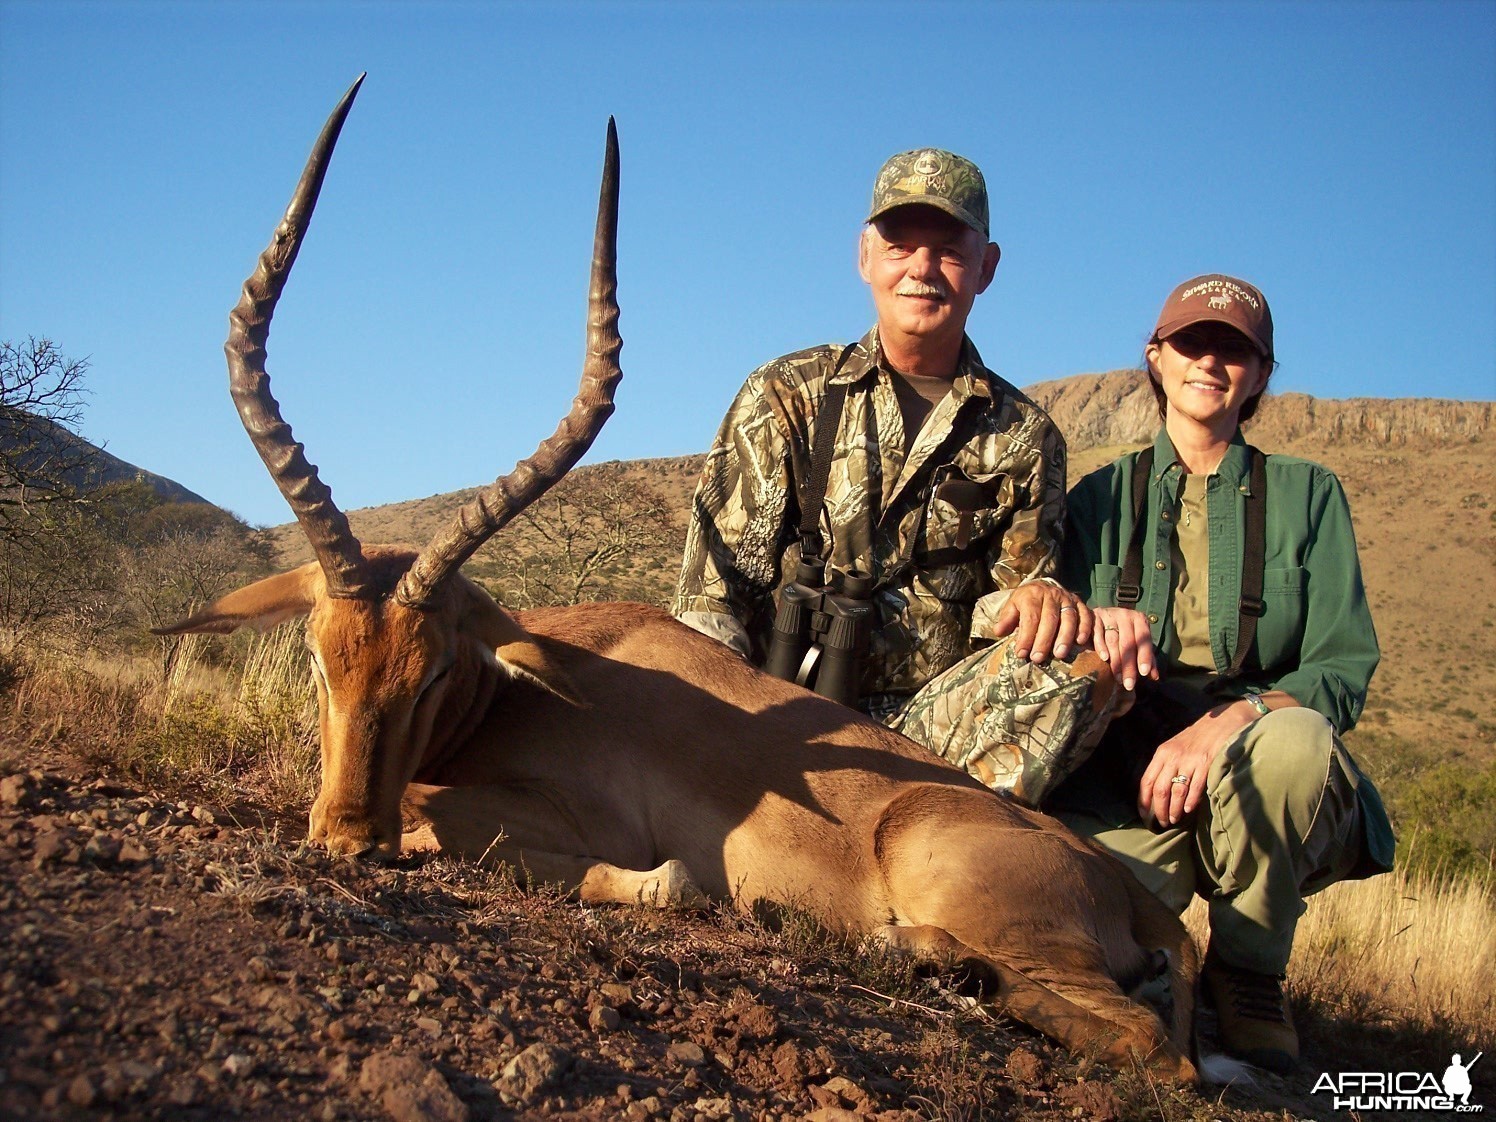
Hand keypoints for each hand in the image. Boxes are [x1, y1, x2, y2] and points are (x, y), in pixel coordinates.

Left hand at [990, 582, 1093, 662]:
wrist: (1042, 586)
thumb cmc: (1025, 602)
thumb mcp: (1012, 607)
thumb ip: (1006, 619)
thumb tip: (998, 632)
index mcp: (1032, 595)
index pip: (1030, 617)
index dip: (1026, 636)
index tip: (1021, 653)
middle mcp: (1051, 595)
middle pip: (1049, 619)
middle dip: (1043, 640)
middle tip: (1038, 658)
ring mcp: (1067, 598)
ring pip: (1069, 618)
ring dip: (1065, 637)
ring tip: (1059, 655)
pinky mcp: (1080, 603)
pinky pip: (1085, 615)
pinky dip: (1084, 628)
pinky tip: (1080, 642)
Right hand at [1090, 607, 1157, 692]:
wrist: (1103, 614)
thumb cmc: (1123, 631)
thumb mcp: (1137, 641)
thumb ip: (1146, 658)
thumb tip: (1154, 677)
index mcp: (1140, 620)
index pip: (1144, 640)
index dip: (1145, 657)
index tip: (1144, 673)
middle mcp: (1125, 615)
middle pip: (1128, 643)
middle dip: (1129, 665)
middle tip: (1128, 684)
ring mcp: (1109, 615)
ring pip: (1113, 640)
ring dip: (1115, 661)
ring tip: (1118, 678)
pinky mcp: (1093, 617)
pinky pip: (1097, 634)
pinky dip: (1100, 647)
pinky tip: (1104, 658)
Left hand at [1136, 701, 1258, 826]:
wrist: (1222, 720)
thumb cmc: (1198, 737)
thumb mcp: (1176, 746)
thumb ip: (1167, 765)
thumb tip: (1159, 791)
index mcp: (1162, 753)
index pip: (1146, 781)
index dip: (1144, 800)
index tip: (1144, 814)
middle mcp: (1172, 756)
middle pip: (1159, 789)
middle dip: (1159, 809)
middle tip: (1162, 822)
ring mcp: (1189, 760)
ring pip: (1176, 791)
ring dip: (1174, 809)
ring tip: (1174, 820)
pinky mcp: (1206, 762)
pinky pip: (1195, 786)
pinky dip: (1191, 801)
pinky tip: (1188, 810)